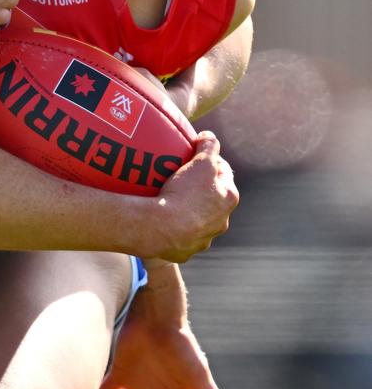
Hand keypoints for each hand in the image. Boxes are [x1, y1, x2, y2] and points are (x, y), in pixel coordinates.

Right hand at [148, 132, 238, 262]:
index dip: (210, 162)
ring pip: (198, 219)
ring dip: (189, 209)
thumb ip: (209, 145)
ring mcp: (204, 239)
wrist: (160, 228)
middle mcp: (221, 221)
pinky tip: (162, 218)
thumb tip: (209, 136)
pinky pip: (181, 235)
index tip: (195, 157)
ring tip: (170, 197)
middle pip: (212, 197)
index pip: (224, 173)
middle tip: (181, 177)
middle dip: (200, 187)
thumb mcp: (201, 161)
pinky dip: (175, 226)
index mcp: (229, 198)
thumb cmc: (185, 192)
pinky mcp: (185, 251)